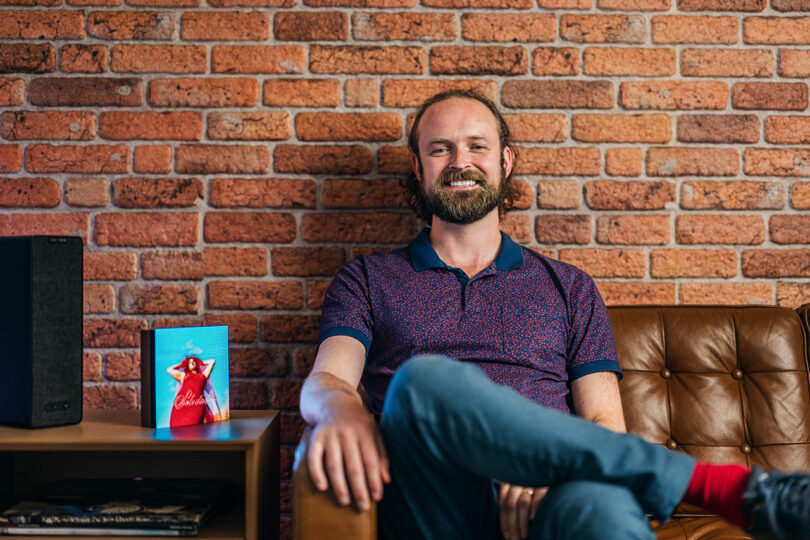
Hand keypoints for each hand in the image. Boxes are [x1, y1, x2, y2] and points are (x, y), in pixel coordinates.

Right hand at [306, 394, 389, 511]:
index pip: (371, 461)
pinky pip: (314, 458)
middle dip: (359, 489)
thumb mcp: (373, 432)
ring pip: (334, 465)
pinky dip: (317, 473)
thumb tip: (386, 480)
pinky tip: (323, 487)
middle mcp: (348, 432)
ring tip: (345, 501)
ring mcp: (330, 434)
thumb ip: (381, 454)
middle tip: (363, 506)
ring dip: (340, 486)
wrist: (334, 399)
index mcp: (365, 431)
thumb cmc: (357, 421)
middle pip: (354, 466)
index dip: (374, 481)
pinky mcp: (315, 436)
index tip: (377, 498)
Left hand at [498, 482, 547, 539]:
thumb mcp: (519, 489)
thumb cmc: (534, 483)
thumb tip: (509, 526)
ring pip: (522, 503)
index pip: (503, 503)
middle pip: (510, 505)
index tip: (506, 535)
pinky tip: (533, 519)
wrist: (551, 469)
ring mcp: (531, 481)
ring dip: (522, 522)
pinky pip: (538, 496)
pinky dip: (534, 508)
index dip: (504, 521)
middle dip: (511, 525)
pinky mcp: (544, 482)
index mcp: (509, 481)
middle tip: (514, 539)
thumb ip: (512, 501)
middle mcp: (518, 480)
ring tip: (523, 535)